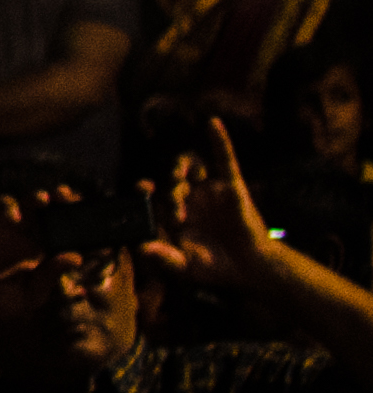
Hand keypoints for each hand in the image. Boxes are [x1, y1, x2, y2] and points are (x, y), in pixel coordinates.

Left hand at [142, 119, 283, 305]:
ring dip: (182, 168)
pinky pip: (224, 160)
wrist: (251, 269)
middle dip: (169, 194)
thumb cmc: (216, 267)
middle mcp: (189, 199)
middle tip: (177, 213)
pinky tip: (212, 123)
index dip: (144, 190)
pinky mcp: (231, 187)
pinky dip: (219, 141)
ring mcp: (209, 191)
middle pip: (170, 182)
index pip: (152, 196)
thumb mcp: (185, 266)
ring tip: (181, 179)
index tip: (143, 189)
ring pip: (191, 167)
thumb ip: (163, 258)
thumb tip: (142, 248)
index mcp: (172, 215)